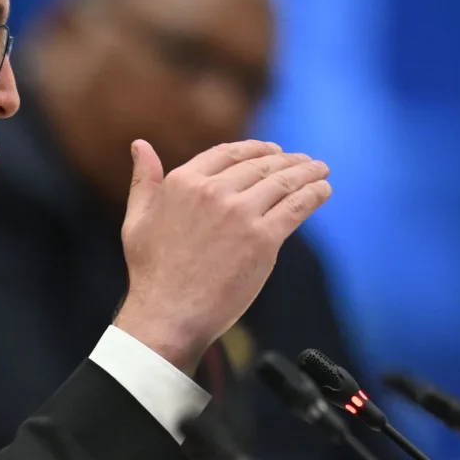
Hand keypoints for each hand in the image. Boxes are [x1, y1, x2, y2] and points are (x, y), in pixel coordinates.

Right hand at [114, 139, 330, 373]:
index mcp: (184, 182)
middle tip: (305, 162)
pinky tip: (323, 190)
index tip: (273, 151)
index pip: (229, 153)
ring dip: (307, 172)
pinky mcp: (262, 238)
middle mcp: (213, 191)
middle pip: (261, 165)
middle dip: (288, 160)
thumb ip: (144, 180)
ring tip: (321, 171)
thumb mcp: (136, 219)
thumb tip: (140, 144)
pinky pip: (296, 207)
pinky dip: (314, 194)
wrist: (168, 314)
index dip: (256, 149)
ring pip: (283, 182)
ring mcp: (240, 214)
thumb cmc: (151, 273)